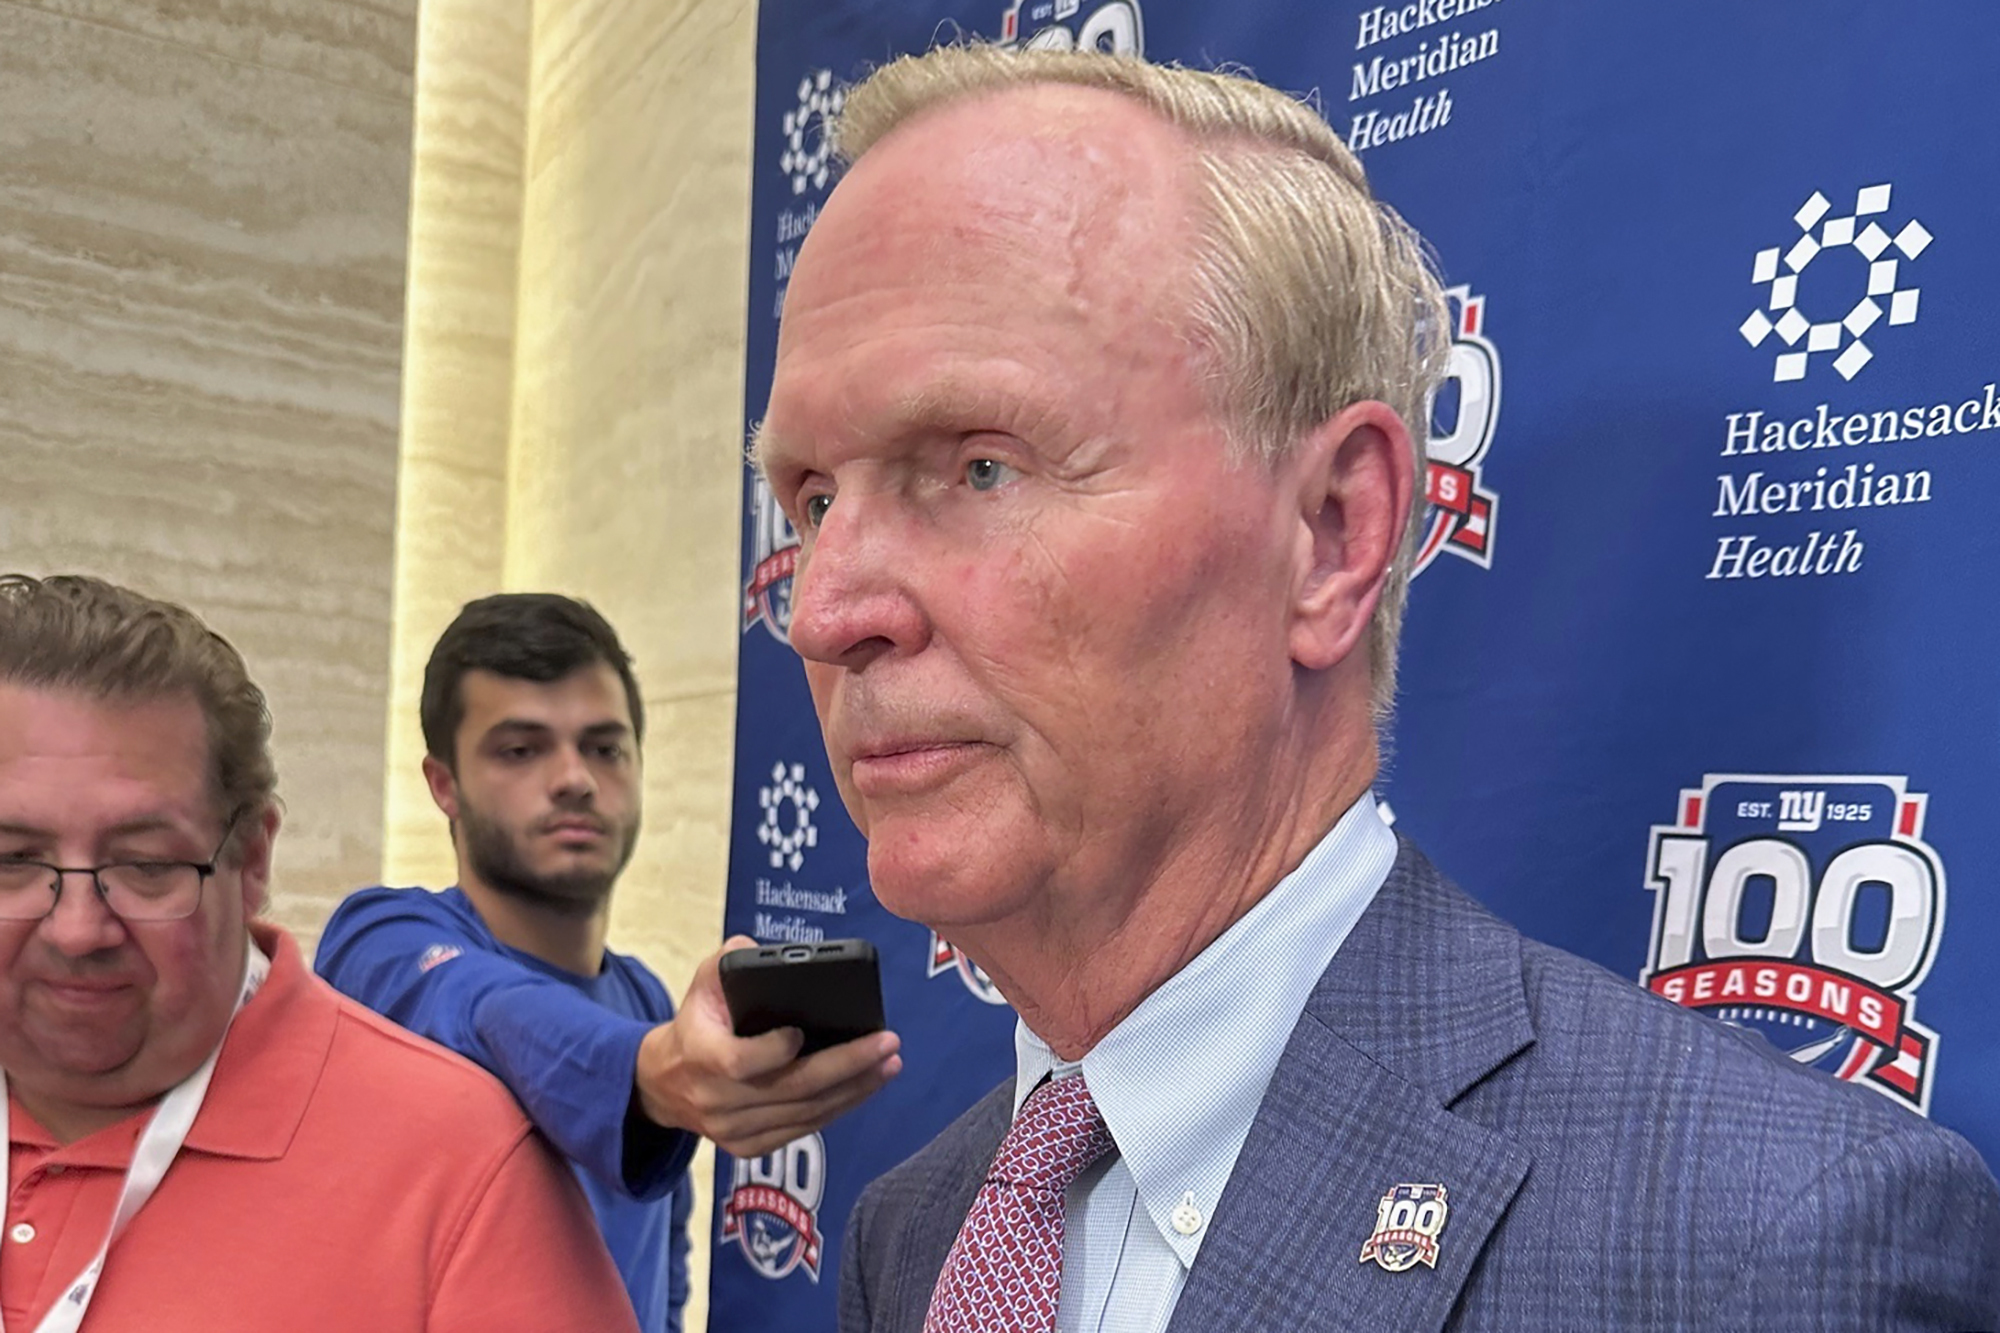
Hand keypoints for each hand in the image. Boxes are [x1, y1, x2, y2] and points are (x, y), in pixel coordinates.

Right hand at [635, 936, 901, 1158]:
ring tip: (888, 1063)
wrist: (666, 1082)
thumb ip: (732, 960)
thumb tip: (772, 955)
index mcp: (700, 1056)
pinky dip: (838, 1109)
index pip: (740, 1062)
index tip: (802, 1031)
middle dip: (846, 1066)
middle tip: (886, 1043)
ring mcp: (732, 1130)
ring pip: (804, 1115)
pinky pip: (802, 1130)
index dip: (774, 1051)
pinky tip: (865, 1087)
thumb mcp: (703, 982)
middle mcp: (715, 1100)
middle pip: (790, 1090)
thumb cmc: (697, 1022)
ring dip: (854, 1090)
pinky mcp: (748, 1148)